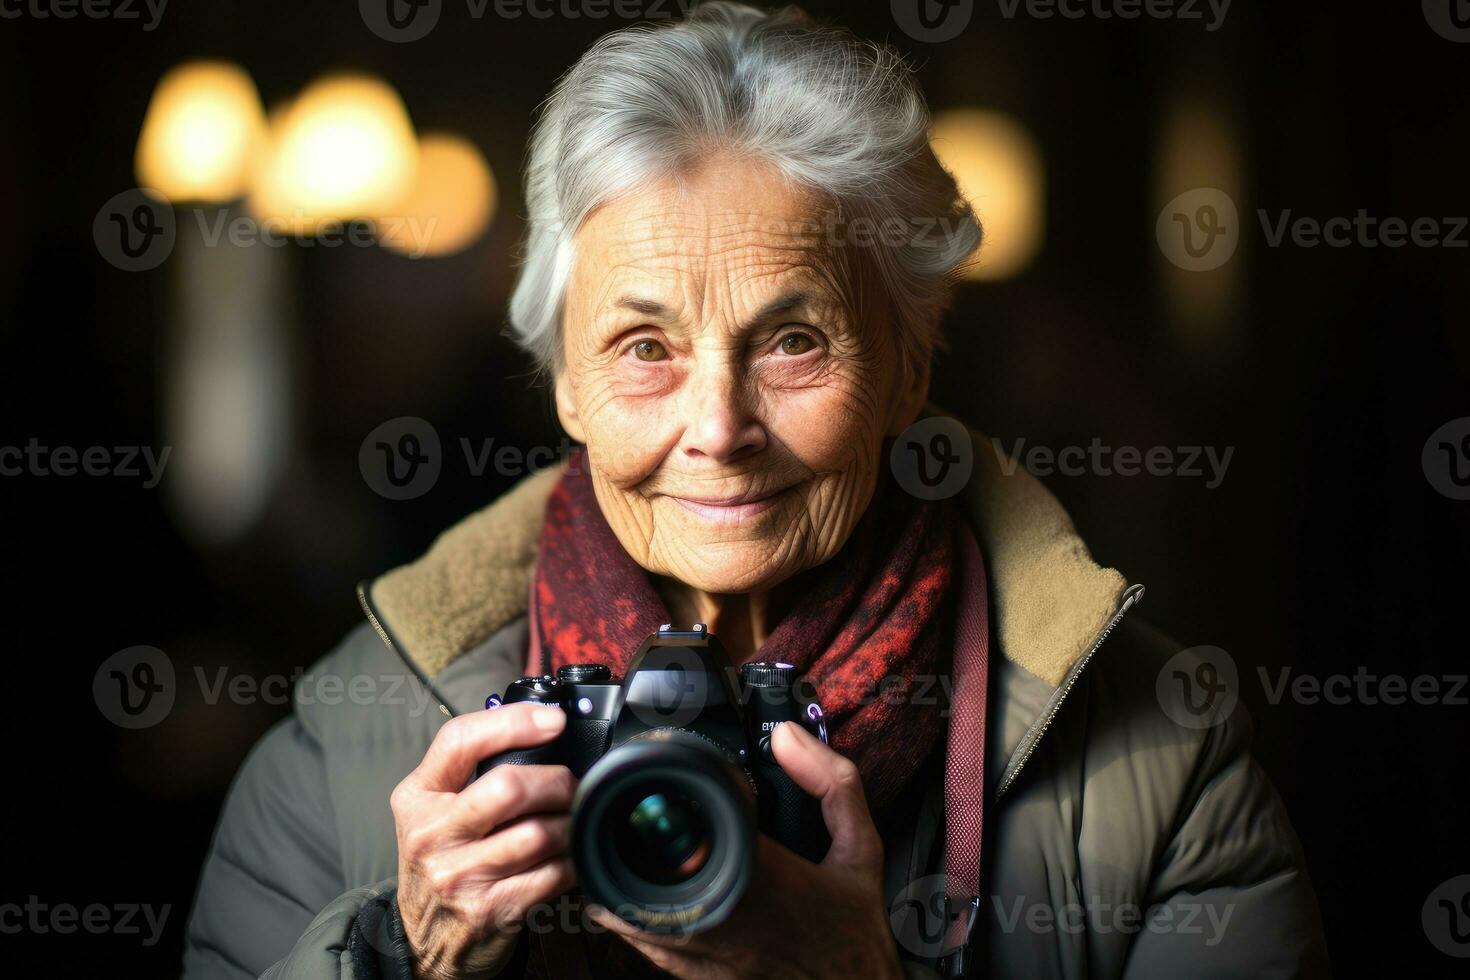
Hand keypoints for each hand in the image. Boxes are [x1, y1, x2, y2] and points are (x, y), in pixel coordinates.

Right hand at [392, 703, 577, 978]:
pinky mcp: (490, 910)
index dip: (513, 722)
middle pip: (509, 787)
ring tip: (571, 820)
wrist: (425, 941)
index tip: (553, 721)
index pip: (459, 741)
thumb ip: (472, 770)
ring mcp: (459, 876)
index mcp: (417, 797)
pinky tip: (568, 855)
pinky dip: (572, 860)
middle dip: (556, 781)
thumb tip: (540, 728)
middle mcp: (431, 834)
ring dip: (570, 823)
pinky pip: (552, 873)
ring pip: (538, 833)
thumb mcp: (436, 810)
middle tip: (570, 785)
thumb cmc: (443, 862)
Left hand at [587, 721, 904, 979]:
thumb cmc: (854, 928)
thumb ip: (832, 784)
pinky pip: (651, 952)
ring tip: (612, 853)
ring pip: (639, 917)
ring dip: (620, 883)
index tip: (669, 785)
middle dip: (632, 841)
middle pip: (651, 872)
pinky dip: (633, 923)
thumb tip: (790, 737)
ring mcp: (712, 954)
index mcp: (767, 877)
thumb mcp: (861, 847)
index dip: (672, 805)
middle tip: (622, 815)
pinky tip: (627, 902)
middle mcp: (731, 918)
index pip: (697, 831)